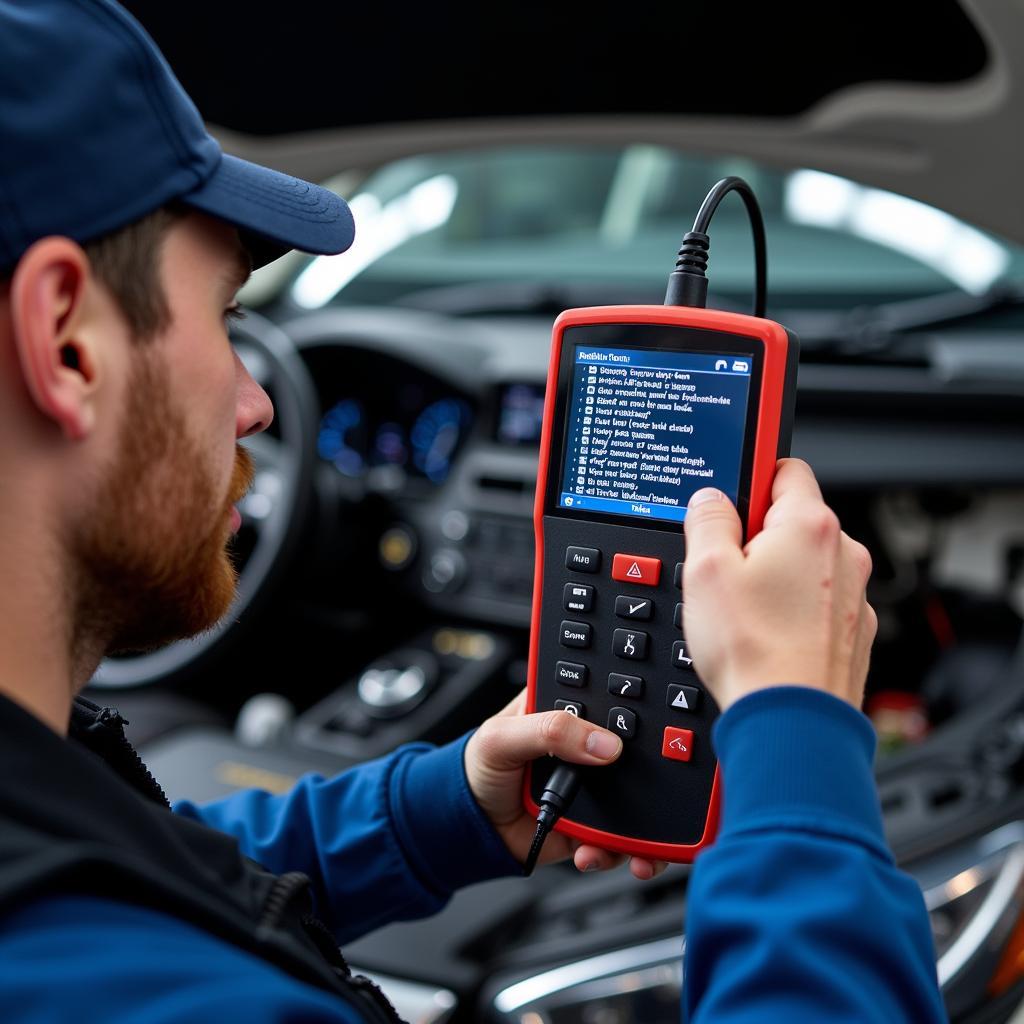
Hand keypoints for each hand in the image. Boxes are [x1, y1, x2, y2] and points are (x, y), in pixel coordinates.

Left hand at [465, 691, 667, 879]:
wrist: (472, 825)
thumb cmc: (479, 768)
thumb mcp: (501, 737)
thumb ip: (547, 731)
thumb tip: (603, 743)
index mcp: (568, 710)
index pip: (611, 701)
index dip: (634, 710)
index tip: (650, 729)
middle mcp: (588, 746)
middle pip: (638, 752)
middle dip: (654, 772)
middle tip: (646, 788)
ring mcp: (596, 786)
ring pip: (640, 797)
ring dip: (644, 823)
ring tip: (629, 842)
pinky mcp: (596, 822)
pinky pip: (623, 838)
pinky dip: (622, 851)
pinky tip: (595, 853)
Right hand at [682, 458, 875, 712]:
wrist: (792, 722)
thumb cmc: (754, 650)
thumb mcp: (705, 570)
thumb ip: (707, 520)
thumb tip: (710, 500)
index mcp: (809, 526)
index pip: (785, 467)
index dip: (752, 478)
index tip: (732, 495)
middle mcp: (844, 554)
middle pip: (794, 521)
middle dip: (758, 537)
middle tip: (724, 570)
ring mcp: (854, 596)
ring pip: (807, 566)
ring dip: (778, 577)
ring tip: (743, 613)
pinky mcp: (853, 633)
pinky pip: (819, 605)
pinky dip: (796, 613)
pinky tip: (766, 636)